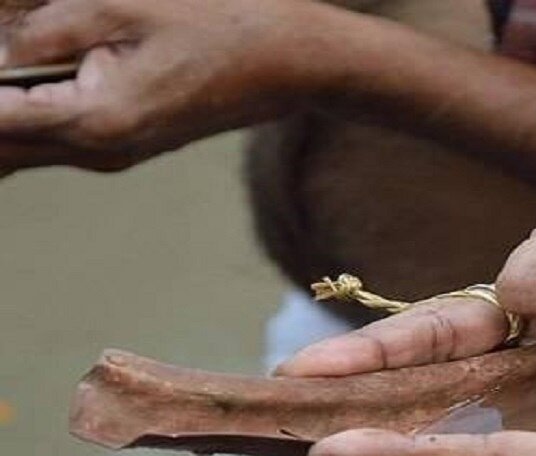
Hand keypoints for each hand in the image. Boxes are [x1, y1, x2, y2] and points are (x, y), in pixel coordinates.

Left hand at [0, 0, 338, 171]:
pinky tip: (12, 90)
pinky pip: (49, 130)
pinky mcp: (123, 136)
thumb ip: (44, 24)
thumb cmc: (222, 26)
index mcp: (94, 121)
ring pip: (18, 143)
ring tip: (4, 82)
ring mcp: (112, 148)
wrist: (294, 61)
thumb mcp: (124, 6)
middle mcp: (98, 149)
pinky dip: (16, 115)